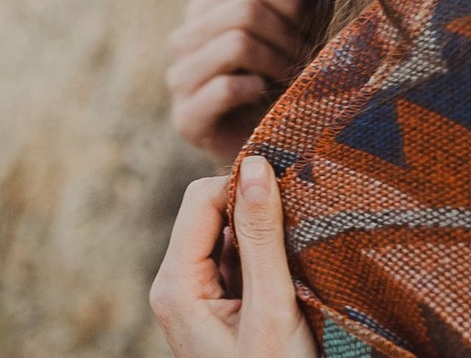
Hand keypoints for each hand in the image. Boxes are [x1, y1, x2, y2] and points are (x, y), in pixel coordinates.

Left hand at [150, 159, 319, 357]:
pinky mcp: (217, 301)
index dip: (245, 188)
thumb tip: (256, 164)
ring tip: (294, 254)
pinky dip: (264, 249)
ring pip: (227, 228)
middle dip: (253, 208)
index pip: (202, 197)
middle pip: (211, 207)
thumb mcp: (271, 307)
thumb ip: (261, 235)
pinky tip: (288, 269)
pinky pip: (237, 252)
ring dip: (262, 230)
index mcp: (175, 285)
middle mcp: (176, 284)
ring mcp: (195, 293)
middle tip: (296, 228)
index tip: (290, 197)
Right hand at [169, 0, 310, 164]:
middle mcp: (183, 40)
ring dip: (275, 60)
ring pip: (235, 43)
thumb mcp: (279, 21)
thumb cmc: (278, 76)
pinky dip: (253, 88)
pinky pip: (222, 87)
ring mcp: (179, 80)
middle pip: (243, 10)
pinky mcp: (185, 119)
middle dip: (285, 33)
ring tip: (289, 76)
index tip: (306, 20)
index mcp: (204, 9)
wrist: (269, 142)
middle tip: (303, 55)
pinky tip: (265, 96)